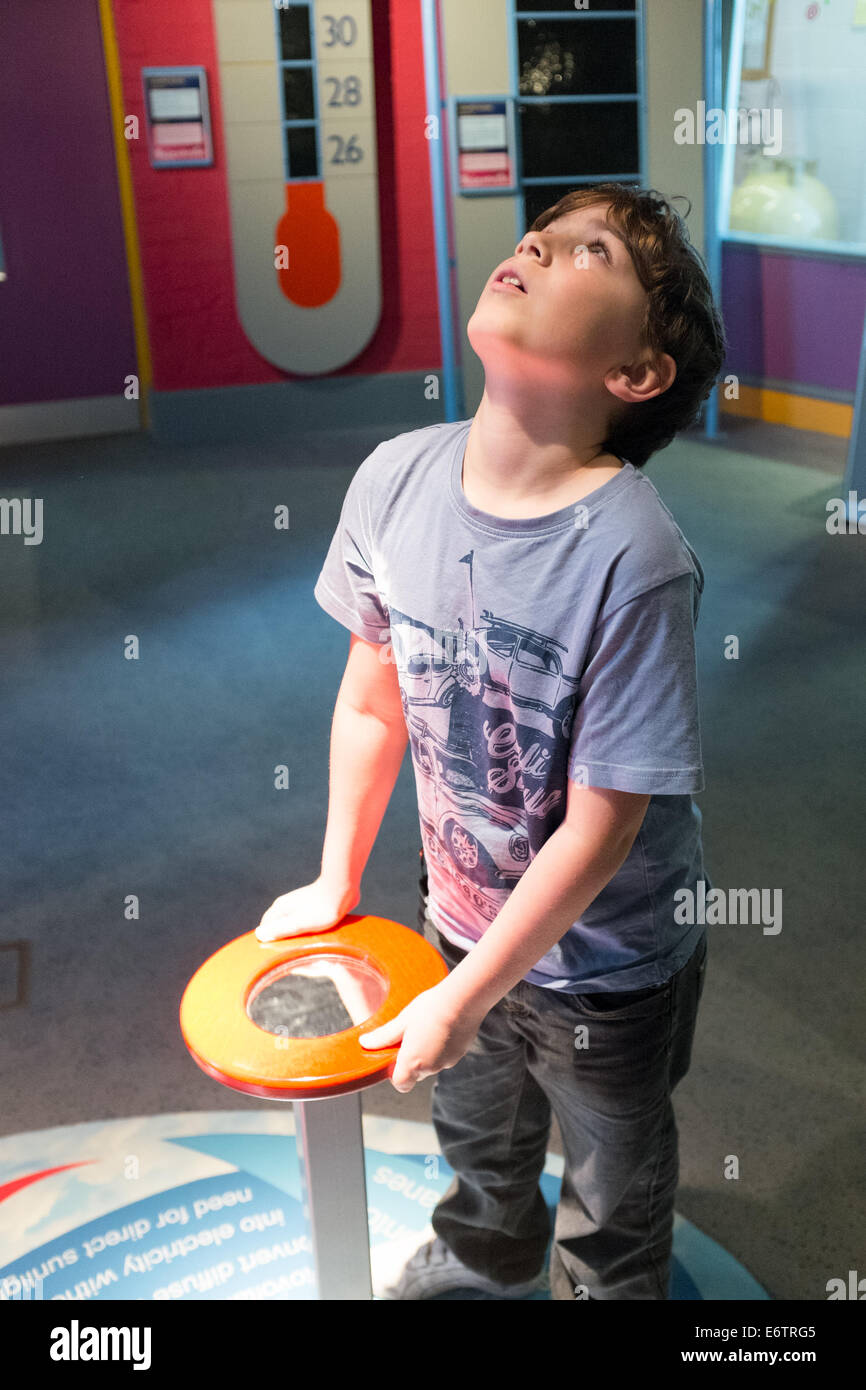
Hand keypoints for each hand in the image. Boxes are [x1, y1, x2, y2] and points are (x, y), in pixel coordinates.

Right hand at [255, 878, 359, 942]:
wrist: (343, 888)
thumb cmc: (322, 908)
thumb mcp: (299, 923)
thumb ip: (280, 929)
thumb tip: (259, 935)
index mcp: (280, 908)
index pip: (265, 927)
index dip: (267, 940)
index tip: (274, 953)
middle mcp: (287, 905)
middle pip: (278, 925)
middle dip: (281, 938)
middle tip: (290, 952)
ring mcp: (300, 905)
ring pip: (292, 924)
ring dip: (295, 935)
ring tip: (303, 946)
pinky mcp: (312, 907)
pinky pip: (304, 922)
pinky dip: (306, 930)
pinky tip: (314, 937)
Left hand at [358, 980, 483, 1092]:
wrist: (463, 1000)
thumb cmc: (430, 1009)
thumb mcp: (402, 1020)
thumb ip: (384, 1036)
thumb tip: (366, 1043)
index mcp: (413, 1063)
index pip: (401, 1084)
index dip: (396, 1073)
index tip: (396, 1055)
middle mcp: (431, 1068)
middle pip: (416, 1073)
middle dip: (412, 1059)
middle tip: (411, 1035)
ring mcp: (447, 1062)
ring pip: (432, 1064)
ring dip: (428, 1052)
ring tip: (428, 1027)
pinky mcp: (460, 1054)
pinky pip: (446, 1056)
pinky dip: (441, 1047)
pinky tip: (442, 1027)